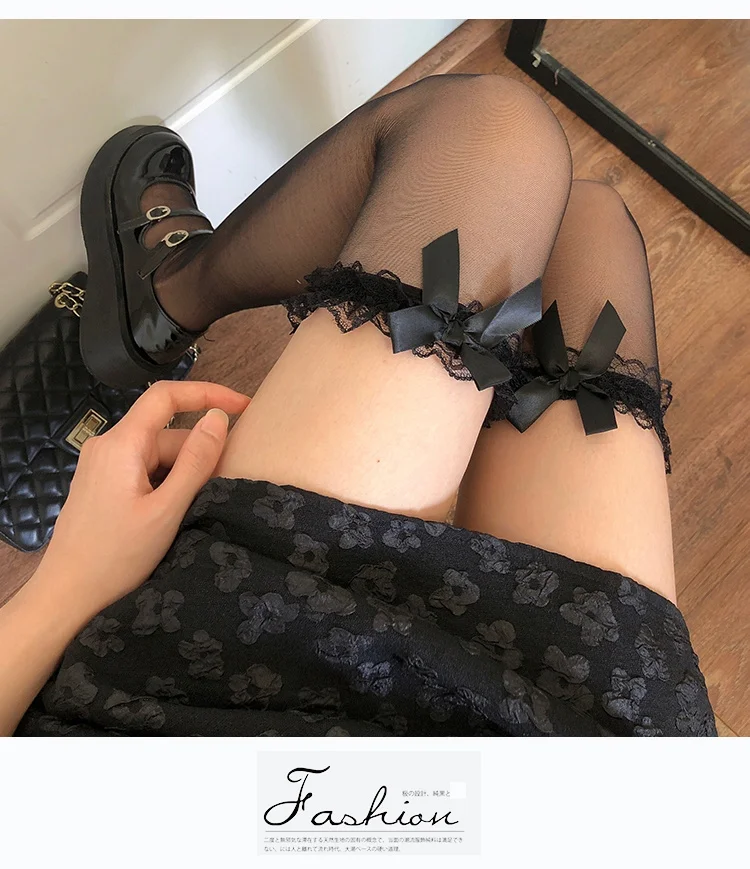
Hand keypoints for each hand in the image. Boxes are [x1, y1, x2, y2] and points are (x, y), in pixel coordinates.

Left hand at [39, 380, 249, 621]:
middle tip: (228, 481)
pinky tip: (176, 511)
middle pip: (166, 432)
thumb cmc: (116, 558)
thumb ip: (196, 462)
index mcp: (121, 444)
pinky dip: (167, 482)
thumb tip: (219, 418)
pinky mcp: (101, 485)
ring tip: (201, 505)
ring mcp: (101, 466)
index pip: (166, 397)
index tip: (244, 407)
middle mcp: (107, 446)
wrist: (67, 598)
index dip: (208, 393)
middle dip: (200, 451)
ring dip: (184, 472)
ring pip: (156, 454)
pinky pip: (143, 470)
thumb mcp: (166, 510)